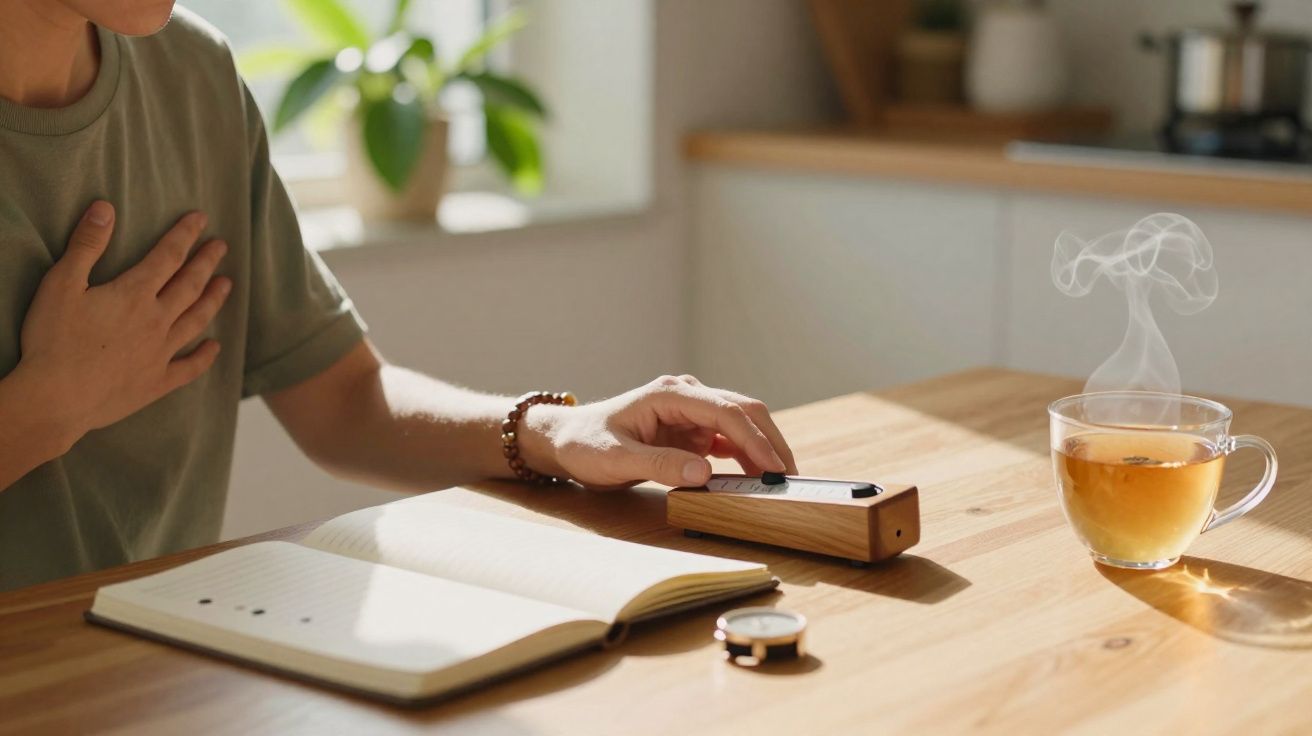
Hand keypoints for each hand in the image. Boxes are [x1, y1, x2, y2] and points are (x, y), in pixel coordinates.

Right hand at [18, 201, 232, 443]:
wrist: (55, 399)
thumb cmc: (52, 340)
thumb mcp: (61, 284)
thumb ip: (86, 245)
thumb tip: (105, 208)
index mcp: (134, 294)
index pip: (167, 256)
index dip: (184, 235)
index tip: (201, 219)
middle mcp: (155, 321)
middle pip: (189, 285)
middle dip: (206, 262)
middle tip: (222, 246)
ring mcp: (160, 354)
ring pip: (196, 321)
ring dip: (213, 300)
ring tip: (227, 284)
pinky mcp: (156, 383)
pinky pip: (189, 368)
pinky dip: (205, 356)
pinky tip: (216, 347)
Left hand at [520, 375, 797, 489]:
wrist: (567, 441)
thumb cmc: (585, 445)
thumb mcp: (616, 460)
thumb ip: (660, 465)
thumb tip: (706, 473)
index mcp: (670, 394)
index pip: (725, 412)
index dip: (754, 440)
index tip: (774, 469)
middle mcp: (687, 396)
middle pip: (743, 412)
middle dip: (770, 442)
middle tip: (791, 477)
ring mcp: (692, 412)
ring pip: (741, 426)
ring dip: (762, 450)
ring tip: (781, 482)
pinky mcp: (692, 430)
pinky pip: (728, 441)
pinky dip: (746, 457)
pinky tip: (758, 478)